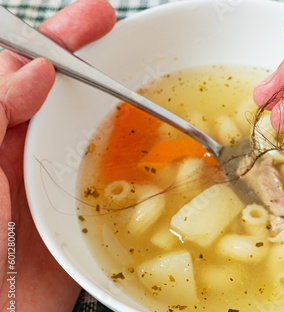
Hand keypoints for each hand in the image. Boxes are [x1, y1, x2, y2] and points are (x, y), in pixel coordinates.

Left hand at [0, 0, 114, 311]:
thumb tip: (36, 71)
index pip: (21, 69)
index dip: (55, 38)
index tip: (92, 18)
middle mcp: (21, 150)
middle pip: (59, 90)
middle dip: (86, 54)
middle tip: (116, 26)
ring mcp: (54, 178)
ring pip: (88, 126)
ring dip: (115, 100)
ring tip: (145, 76)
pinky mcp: (81, 209)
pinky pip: (110, 170)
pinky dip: (132, 152)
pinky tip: (152, 139)